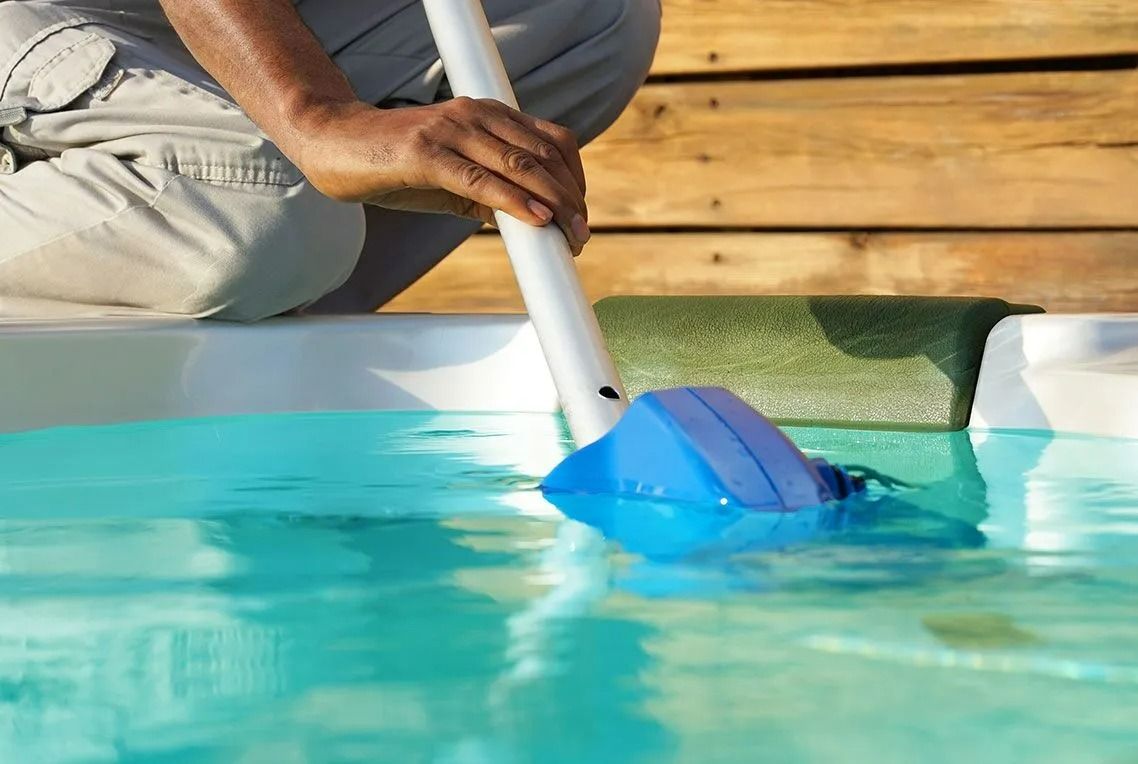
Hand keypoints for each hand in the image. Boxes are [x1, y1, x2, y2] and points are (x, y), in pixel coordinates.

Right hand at [294, 97, 590, 254]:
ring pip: (521, 165)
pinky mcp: (426, 154)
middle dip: (570, 198)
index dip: (575, 178)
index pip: (552, 141)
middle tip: (581, 234)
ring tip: (570, 234)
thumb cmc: (392, 163)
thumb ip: (486, 195)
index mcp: (488, 116)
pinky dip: (513, 200)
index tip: (580, 214)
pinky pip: (480, 179)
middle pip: (545, 154)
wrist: (332, 143)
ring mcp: (451, 131)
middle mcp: (476, 116)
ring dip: (553, 203)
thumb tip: (524, 222)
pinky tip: (535, 220)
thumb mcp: (450, 180)